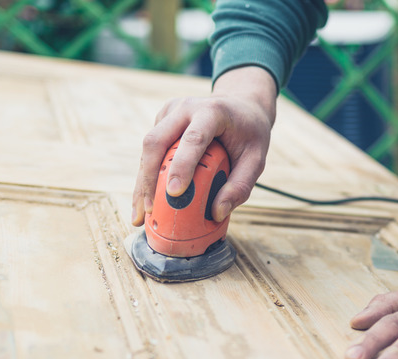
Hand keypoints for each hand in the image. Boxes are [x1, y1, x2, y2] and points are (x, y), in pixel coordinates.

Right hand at [132, 67, 277, 225]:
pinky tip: (145, 199)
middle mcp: (186, 108)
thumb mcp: (257, 158)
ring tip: (140, 214)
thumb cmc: (249, 133)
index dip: (181, 165)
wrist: (241, 104)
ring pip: (147, 147)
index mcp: (212, 111)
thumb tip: (217, 213)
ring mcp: (170, 113)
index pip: (193, 138)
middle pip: (156, 141)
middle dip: (148, 178)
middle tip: (148, 210)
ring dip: (141, 182)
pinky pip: (149, 151)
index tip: (174, 193)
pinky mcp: (162, 121)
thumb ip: (241, 186)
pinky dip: (145, 176)